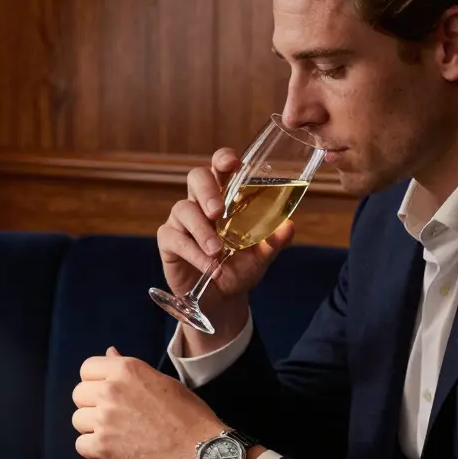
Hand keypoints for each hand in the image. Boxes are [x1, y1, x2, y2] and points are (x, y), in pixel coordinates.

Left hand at [73, 347, 224, 458]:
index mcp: (127, 370)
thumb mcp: (162, 382)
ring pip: (77, 420)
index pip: (88, 368)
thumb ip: (130, 370)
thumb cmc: (189, 416)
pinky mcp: (103, 447)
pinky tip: (113, 450)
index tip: (106, 392)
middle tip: (113, 417)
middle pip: (78, 394)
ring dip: (92, 428)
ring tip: (116, 434)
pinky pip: (80, 446)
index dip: (95, 381)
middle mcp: (111, 390)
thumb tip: (110, 352)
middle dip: (91, 405)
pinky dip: (94, 451)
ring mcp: (105, 419)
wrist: (201, 452)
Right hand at [158, 148, 295, 336]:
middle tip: (218, 211)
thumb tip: (288, 225)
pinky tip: (209, 266)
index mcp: (224, 196)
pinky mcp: (169, 241)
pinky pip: (174, 238)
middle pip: (196, 177)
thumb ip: (275, 240)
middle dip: (207, 190)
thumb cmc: (239, 268)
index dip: (223, 159)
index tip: (233, 163)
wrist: (222, 300)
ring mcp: (182, 220)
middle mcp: (201, 203)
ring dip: (202, 230)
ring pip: (183, 209)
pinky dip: (193, 252)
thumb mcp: (262, 256)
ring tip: (217, 251)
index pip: (220, 167)